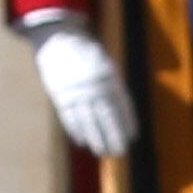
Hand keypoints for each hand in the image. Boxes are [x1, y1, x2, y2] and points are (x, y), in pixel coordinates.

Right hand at [27, 19, 134, 156]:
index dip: (128, 121)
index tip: (133, 136)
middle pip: (106, 116)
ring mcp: (76, 92)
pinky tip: (82, 142)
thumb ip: (113, 86)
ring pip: (88, 121)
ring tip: (102, 151)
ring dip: (96, 139)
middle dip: (114, 135)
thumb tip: (123, 113)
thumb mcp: (105, 64)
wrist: (59, 40)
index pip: (122, 104)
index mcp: (109, 76)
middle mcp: (94, 86)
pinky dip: (76, 132)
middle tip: (120, 151)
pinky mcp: (61, 96)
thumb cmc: (87, 54)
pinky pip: (70, 118)